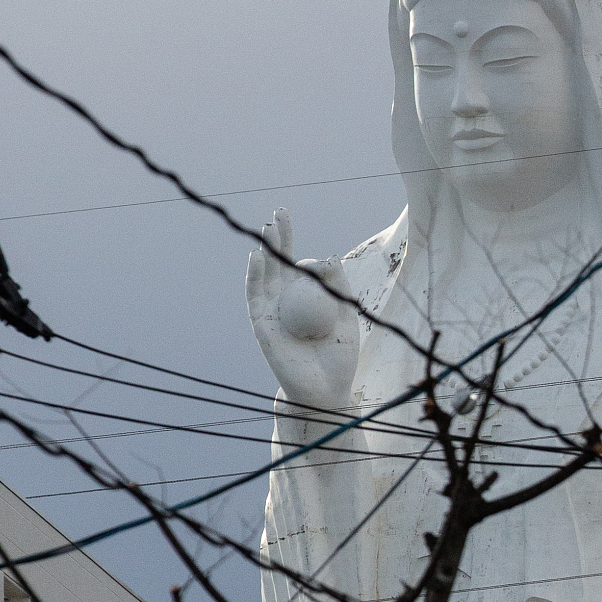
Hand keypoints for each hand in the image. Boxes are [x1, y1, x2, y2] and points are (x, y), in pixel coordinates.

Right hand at [246, 208, 362, 415]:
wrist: (326, 389)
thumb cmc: (339, 356)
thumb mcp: (346, 315)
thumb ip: (338, 285)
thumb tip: (329, 255)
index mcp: (309, 299)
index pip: (303, 268)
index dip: (307, 256)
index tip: (323, 262)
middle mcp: (287, 301)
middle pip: (280, 263)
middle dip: (280, 238)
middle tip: (280, 212)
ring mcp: (272, 311)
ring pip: (266, 274)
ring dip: (266, 250)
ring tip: (268, 227)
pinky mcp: (262, 324)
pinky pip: (255, 296)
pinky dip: (255, 276)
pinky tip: (256, 257)